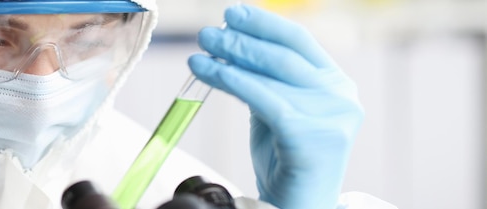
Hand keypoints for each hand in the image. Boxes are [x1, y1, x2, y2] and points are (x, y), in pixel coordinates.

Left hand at [188, 5, 363, 208]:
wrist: (298, 205)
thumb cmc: (285, 159)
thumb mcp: (277, 109)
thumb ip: (264, 80)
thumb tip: (231, 47)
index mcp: (336, 84)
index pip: (300, 42)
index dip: (265, 23)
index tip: (234, 12)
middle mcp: (341, 96)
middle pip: (284, 55)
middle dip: (242, 39)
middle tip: (209, 32)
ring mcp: (331, 116)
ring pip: (270, 75)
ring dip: (230, 58)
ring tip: (200, 51)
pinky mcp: (312, 135)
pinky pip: (262, 99)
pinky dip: (230, 80)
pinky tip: (208, 71)